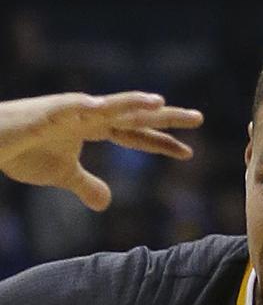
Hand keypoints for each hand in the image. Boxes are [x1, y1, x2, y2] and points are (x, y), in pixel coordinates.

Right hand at [0, 91, 202, 210]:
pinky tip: (97, 108)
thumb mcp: (60, 176)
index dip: (161, 142)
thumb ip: (85, 184)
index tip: (189, 151)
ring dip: (132, 103)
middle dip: (165, 116)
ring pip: (107, 104)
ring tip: (157, 102)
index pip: (136, 133)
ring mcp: (68, 110)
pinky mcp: (44, 113)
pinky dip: (80, 107)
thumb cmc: (21, 150)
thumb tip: (106, 202)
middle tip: (198, 118)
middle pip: (134, 114)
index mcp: (95, 127)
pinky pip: (64, 108)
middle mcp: (89, 114)